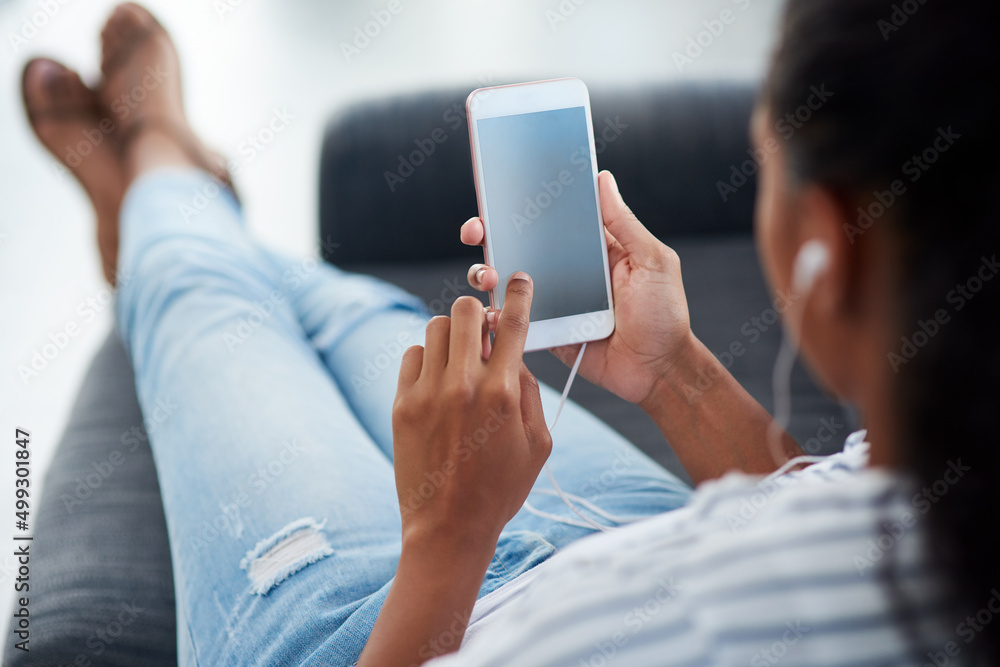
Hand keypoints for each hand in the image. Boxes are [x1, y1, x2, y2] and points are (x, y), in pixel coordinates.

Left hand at [391, 274, 551, 548]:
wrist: (448, 527)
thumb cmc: (500, 489)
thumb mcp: (538, 444)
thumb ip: (529, 392)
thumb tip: (513, 356)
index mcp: (503, 393)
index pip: (513, 324)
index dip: (519, 294)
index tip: (520, 280)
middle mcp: (463, 386)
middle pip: (464, 311)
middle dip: (477, 314)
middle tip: (482, 334)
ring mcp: (427, 393)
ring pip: (435, 327)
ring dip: (451, 336)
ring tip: (458, 362)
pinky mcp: (401, 404)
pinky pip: (411, 355)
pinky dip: (426, 359)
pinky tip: (436, 382)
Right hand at [461, 170, 692, 404]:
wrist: (658, 371)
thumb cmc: (664, 315)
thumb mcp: (652, 261)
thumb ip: (623, 223)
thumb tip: (602, 179)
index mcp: (589, 248)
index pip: (549, 219)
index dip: (522, 204)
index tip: (498, 191)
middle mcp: (565, 270)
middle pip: (517, 245)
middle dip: (489, 234)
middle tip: (476, 231)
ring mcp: (552, 301)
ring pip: (507, 281)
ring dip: (486, 273)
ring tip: (487, 277)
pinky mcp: (545, 331)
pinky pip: (512, 320)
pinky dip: (493, 315)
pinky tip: (487, 312)